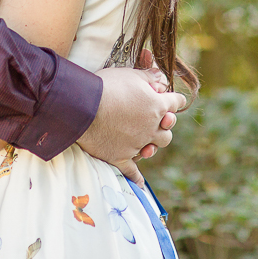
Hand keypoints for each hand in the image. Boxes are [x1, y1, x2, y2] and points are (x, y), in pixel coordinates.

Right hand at [77, 65, 186, 185]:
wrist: (82, 107)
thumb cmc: (106, 86)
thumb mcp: (130, 74)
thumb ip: (149, 77)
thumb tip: (161, 77)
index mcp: (156, 106)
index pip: (175, 103)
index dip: (175, 100)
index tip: (174, 100)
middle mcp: (150, 128)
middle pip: (167, 131)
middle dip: (165, 126)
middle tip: (158, 121)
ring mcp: (136, 144)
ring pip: (154, 149)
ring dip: (154, 145)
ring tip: (149, 143)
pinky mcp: (120, 157)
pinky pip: (132, 172)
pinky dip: (136, 178)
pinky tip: (140, 184)